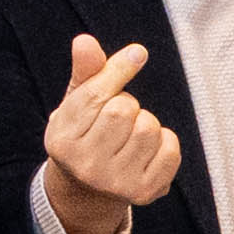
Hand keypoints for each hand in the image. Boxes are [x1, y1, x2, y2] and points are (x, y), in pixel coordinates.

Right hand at [37, 32, 179, 233]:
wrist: (89, 188)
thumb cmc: (85, 133)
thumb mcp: (77, 102)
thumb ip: (85, 71)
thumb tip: (85, 41)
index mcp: (63, 141)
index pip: (95, 95)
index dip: (119, 69)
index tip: (138, 53)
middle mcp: (86, 166)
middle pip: (125, 109)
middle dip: (127, 104)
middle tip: (116, 118)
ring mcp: (116, 183)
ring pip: (149, 127)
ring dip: (146, 122)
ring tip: (130, 134)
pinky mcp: (145, 192)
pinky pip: (170, 149)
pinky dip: (165, 141)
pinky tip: (147, 149)